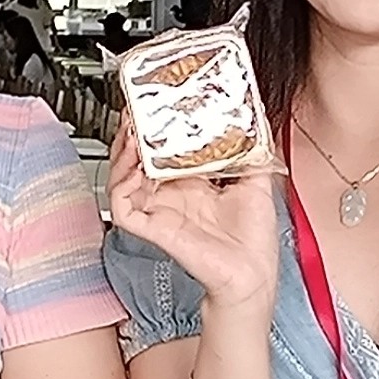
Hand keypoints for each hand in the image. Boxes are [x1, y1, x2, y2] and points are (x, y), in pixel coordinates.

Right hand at [107, 118, 282, 313]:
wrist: (253, 274)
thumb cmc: (254, 240)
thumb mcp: (257, 180)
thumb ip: (253, 150)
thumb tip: (257, 119)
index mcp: (191, 184)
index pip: (162, 150)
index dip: (156, 128)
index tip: (159, 104)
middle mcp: (171, 195)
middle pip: (136, 159)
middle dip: (133, 134)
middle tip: (138, 111)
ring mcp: (159, 212)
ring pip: (122, 179)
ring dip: (122, 154)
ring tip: (132, 133)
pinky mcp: (153, 230)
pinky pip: (122, 208)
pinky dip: (121, 187)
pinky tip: (133, 170)